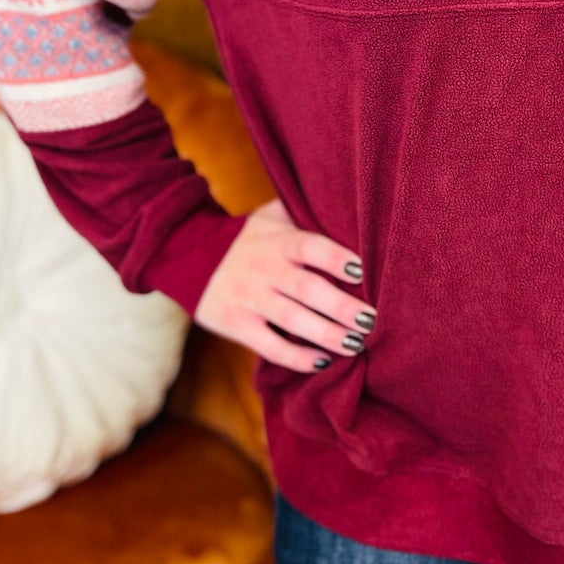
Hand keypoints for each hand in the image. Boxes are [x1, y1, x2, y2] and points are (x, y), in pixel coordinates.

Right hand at [194, 197, 374, 372]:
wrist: (192, 259)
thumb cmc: (251, 239)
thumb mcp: (272, 216)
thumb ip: (303, 210)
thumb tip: (347, 202)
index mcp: (277, 241)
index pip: (310, 246)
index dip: (335, 258)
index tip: (361, 271)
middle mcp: (263, 268)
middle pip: (307, 289)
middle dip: (341, 307)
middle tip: (371, 320)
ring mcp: (249, 298)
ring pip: (292, 320)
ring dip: (327, 334)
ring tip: (356, 343)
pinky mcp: (237, 324)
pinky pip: (271, 347)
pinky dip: (298, 358)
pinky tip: (324, 361)